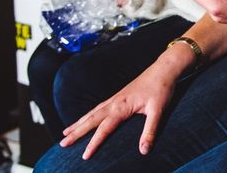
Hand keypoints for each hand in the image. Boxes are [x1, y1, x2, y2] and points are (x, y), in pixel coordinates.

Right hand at [59, 51, 187, 158]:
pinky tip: (85, 119)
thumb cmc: (161, 89)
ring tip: (66, 132)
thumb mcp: (158, 111)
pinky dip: (88, 116)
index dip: (94, 143)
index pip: (104, 128)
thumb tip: (143, 150)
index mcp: (121, 106)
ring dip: (78, 123)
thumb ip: (150, 131)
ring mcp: (115, 98)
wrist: (164, 69)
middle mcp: (114, 102)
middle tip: (62, 143)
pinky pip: (98, 108)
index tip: (84, 156)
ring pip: (91, 113)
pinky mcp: (118, 97)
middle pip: (90, 120)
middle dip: (76, 132)